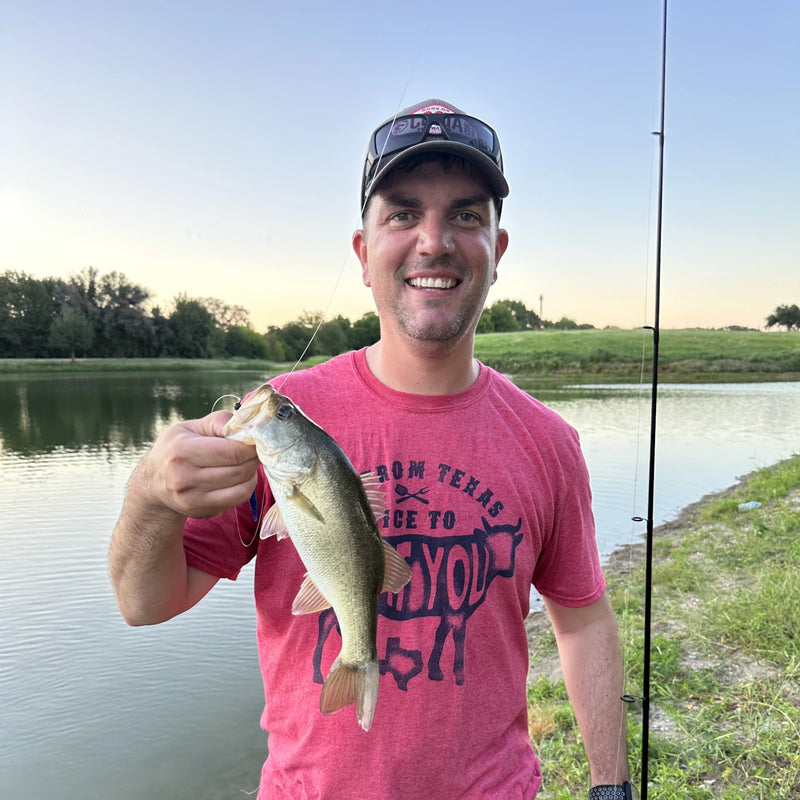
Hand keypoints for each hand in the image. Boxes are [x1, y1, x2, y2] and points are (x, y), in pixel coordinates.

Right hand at [135, 410, 259, 519]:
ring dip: (252, 474)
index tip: (257, 439)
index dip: (251, 445)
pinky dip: (246, 487)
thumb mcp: (189, 428)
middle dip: (254, 459)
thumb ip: (218, 422)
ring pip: (242, 488)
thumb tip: (245, 426)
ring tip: (248, 462)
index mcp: (182, 451)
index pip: (231, 452)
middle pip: (239, 470)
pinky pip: (237, 500)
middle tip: (257, 450)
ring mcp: (194, 498)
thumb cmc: (175, 449)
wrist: (152, 484)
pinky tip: (240, 477)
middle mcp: (185, 478)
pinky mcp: (202, 511)